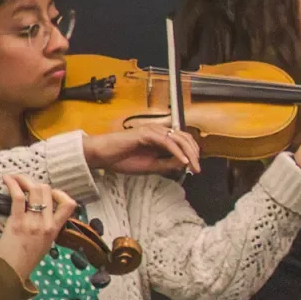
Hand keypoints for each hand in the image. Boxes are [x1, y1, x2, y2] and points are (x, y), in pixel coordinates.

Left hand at [0, 175, 77, 277]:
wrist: (11, 272)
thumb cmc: (26, 260)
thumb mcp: (45, 243)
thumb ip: (48, 227)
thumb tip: (43, 211)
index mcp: (55, 229)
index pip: (68, 204)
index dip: (59, 193)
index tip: (49, 194)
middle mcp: (46, 224)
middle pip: (47, 191)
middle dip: (36, 184)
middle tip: (26, 185)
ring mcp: (32, 222)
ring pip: (34, 190)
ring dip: (24, 180)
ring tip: (15, 178)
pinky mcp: (16, 222)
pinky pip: (17, 197)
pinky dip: (12, 184)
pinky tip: (7, 178)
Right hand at [82, 126, 201, 178]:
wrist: (103, 156)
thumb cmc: (122, 159)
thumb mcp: (151, 166)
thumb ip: (167, 164)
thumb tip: (184, 164)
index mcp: (160, 139)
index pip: (183, 142)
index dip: (192, 153)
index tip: (196, 168)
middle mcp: (159, 132)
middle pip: (185, 138)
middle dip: (194, 154)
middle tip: (197, 168)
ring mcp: (152, 131)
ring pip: (178, 139)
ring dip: (188, 153)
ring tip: (193, 165)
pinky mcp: (146, 133)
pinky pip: (166, 142)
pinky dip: (176, 151)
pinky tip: (182, 161)